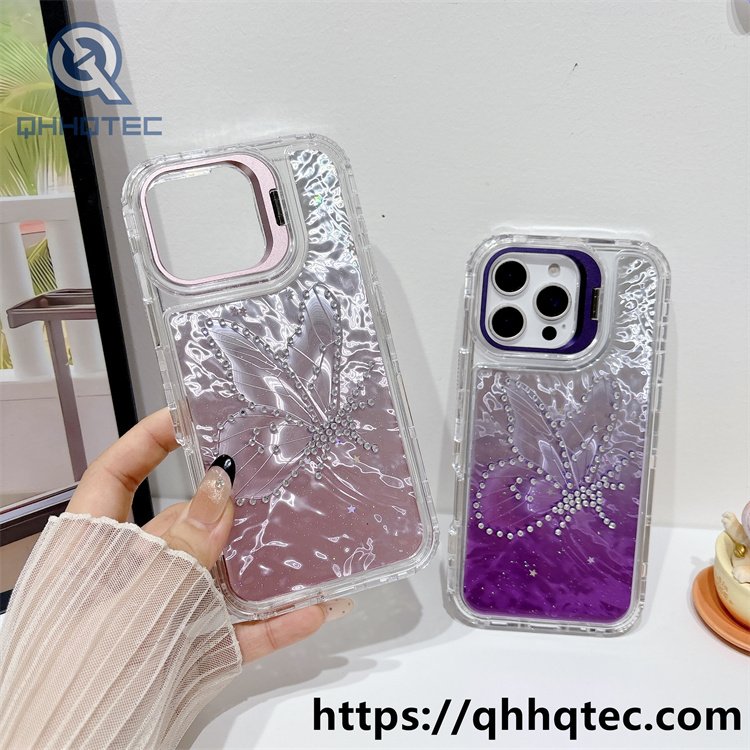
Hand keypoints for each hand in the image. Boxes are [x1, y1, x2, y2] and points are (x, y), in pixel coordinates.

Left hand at [68, 408, 352, 661]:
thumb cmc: (83, 670)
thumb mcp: (135, 593)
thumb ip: (181, 545)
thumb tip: (219, 491)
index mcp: (96, 548)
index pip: (115, 475)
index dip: (146, 440)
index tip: (186, 417)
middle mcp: (135, 573)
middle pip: (187, 523)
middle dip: (230, 504)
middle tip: (272, 475)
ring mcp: (169, 611)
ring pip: (224, 574)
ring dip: (266, 563)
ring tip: (307, 535)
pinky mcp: (196, 651)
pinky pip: (245, 629)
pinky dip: (279, 621)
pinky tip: (313, 607)